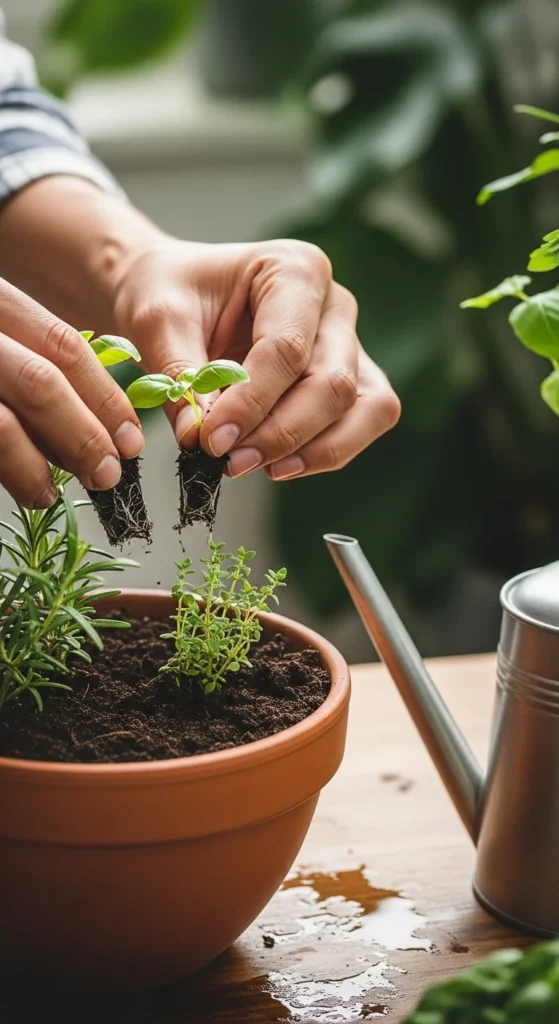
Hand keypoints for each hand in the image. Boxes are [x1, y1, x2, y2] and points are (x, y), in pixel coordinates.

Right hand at [0, 278, 143, 507]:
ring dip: (35, 468)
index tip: (132, 439)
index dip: (105, 397)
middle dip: (83, 435)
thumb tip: (98, 424)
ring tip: (50, 494)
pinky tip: (17, 488)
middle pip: (39, 384)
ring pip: (0, 425)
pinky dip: (3, 472)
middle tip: (107, 474)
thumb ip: (34, 364)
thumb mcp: (0, 339)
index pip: (63, 346)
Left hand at [112, 239, 399, 479]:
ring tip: (255, 465)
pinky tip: (277, 464)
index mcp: (294, 269)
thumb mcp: (159, 321)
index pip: (286, 348)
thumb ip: (180, 375)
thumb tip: (197, 435)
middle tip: (230, 461)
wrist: (178, 299)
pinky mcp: (351, 381)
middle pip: (332, 383)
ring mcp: (349, 344)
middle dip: (281, 433)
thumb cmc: (173, 295)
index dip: (251, 403)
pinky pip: (362, 424)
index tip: (211, 440)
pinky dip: (325, 452)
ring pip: (365, 408)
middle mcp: (333, 305)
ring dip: (313, 449)